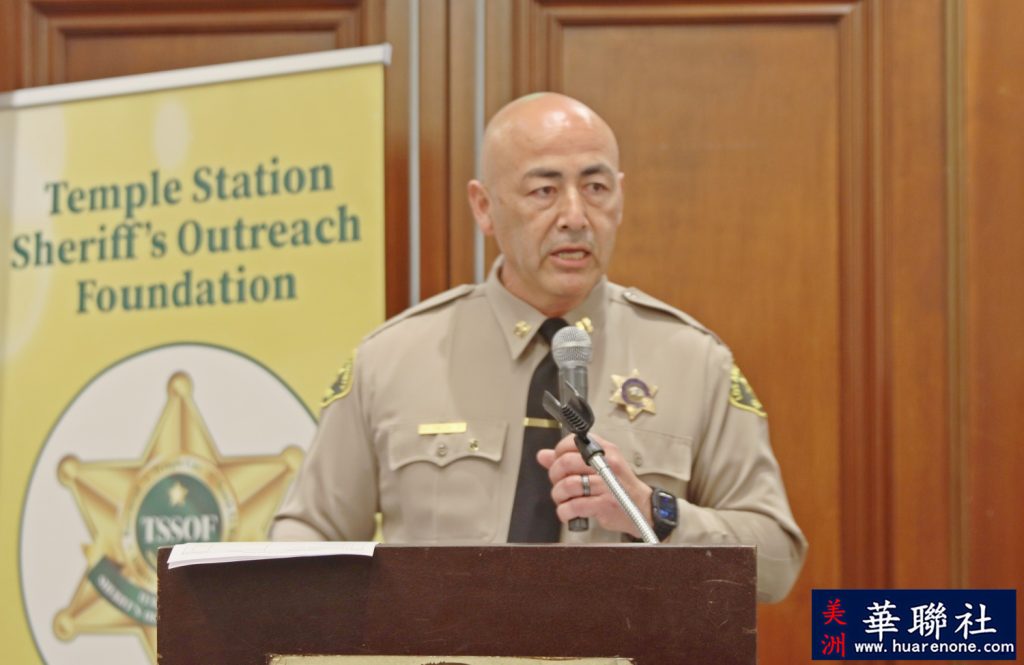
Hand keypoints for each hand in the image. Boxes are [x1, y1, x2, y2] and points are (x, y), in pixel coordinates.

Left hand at [537, 433, 653, 538]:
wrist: (642, 507)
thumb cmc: (618, 486)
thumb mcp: (597, 466)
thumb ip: (568, 460)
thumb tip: (542, 455)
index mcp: (604, 450)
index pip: (571, 442)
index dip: (558, 453)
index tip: (557, 463)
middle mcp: (606, 463)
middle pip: (566, 462)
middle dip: (554, 475)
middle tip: (558, 484)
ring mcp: (606, 484)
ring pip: (568, 485)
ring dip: (558, 495)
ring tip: (563, 500)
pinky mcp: (605, 503)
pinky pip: (575, 506)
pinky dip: (565, 511)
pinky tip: (568, 512)